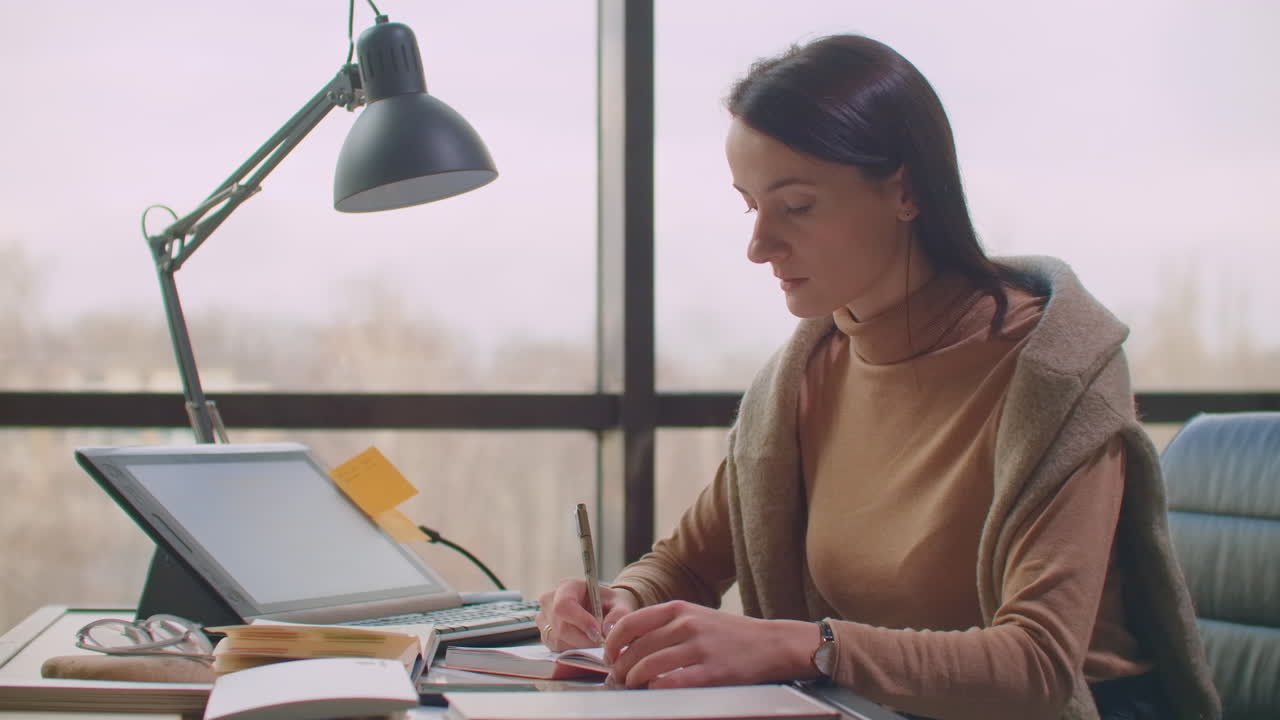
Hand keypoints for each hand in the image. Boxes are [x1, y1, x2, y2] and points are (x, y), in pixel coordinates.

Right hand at [536, 578, 638, 649]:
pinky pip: (556, 649)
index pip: (564, 605)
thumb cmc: (608, 603)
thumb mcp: (619, 603)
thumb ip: (618, 614)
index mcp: (567, 587)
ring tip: (594, 641)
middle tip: (601, 643)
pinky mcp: (544, 635)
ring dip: (580, 647)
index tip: (598, 633)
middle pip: (561, 627)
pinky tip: (584, 644)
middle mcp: (549, 601)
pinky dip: (573, 651)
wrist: (601, 609)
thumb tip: (608, 630)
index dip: (581, 622)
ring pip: (558, 641)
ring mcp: (544, 618)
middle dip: (584, 640)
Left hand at [603, 600, 817, 688]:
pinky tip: (656, 690)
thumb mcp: (695, 617)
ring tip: (634, 687)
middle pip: (635, 650)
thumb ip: (663, 626)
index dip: (612, 643)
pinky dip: (656, 690)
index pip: (630, 623)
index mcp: (678, 609)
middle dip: (620, 669)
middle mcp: (686, 625)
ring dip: (634, 682)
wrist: (770, 644)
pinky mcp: (710, 672)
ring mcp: (699, 648)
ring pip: (648, 667)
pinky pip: (670, 684)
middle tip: (619, 679)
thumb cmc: (729, 634)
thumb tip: (626, 645)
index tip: (609, 656)